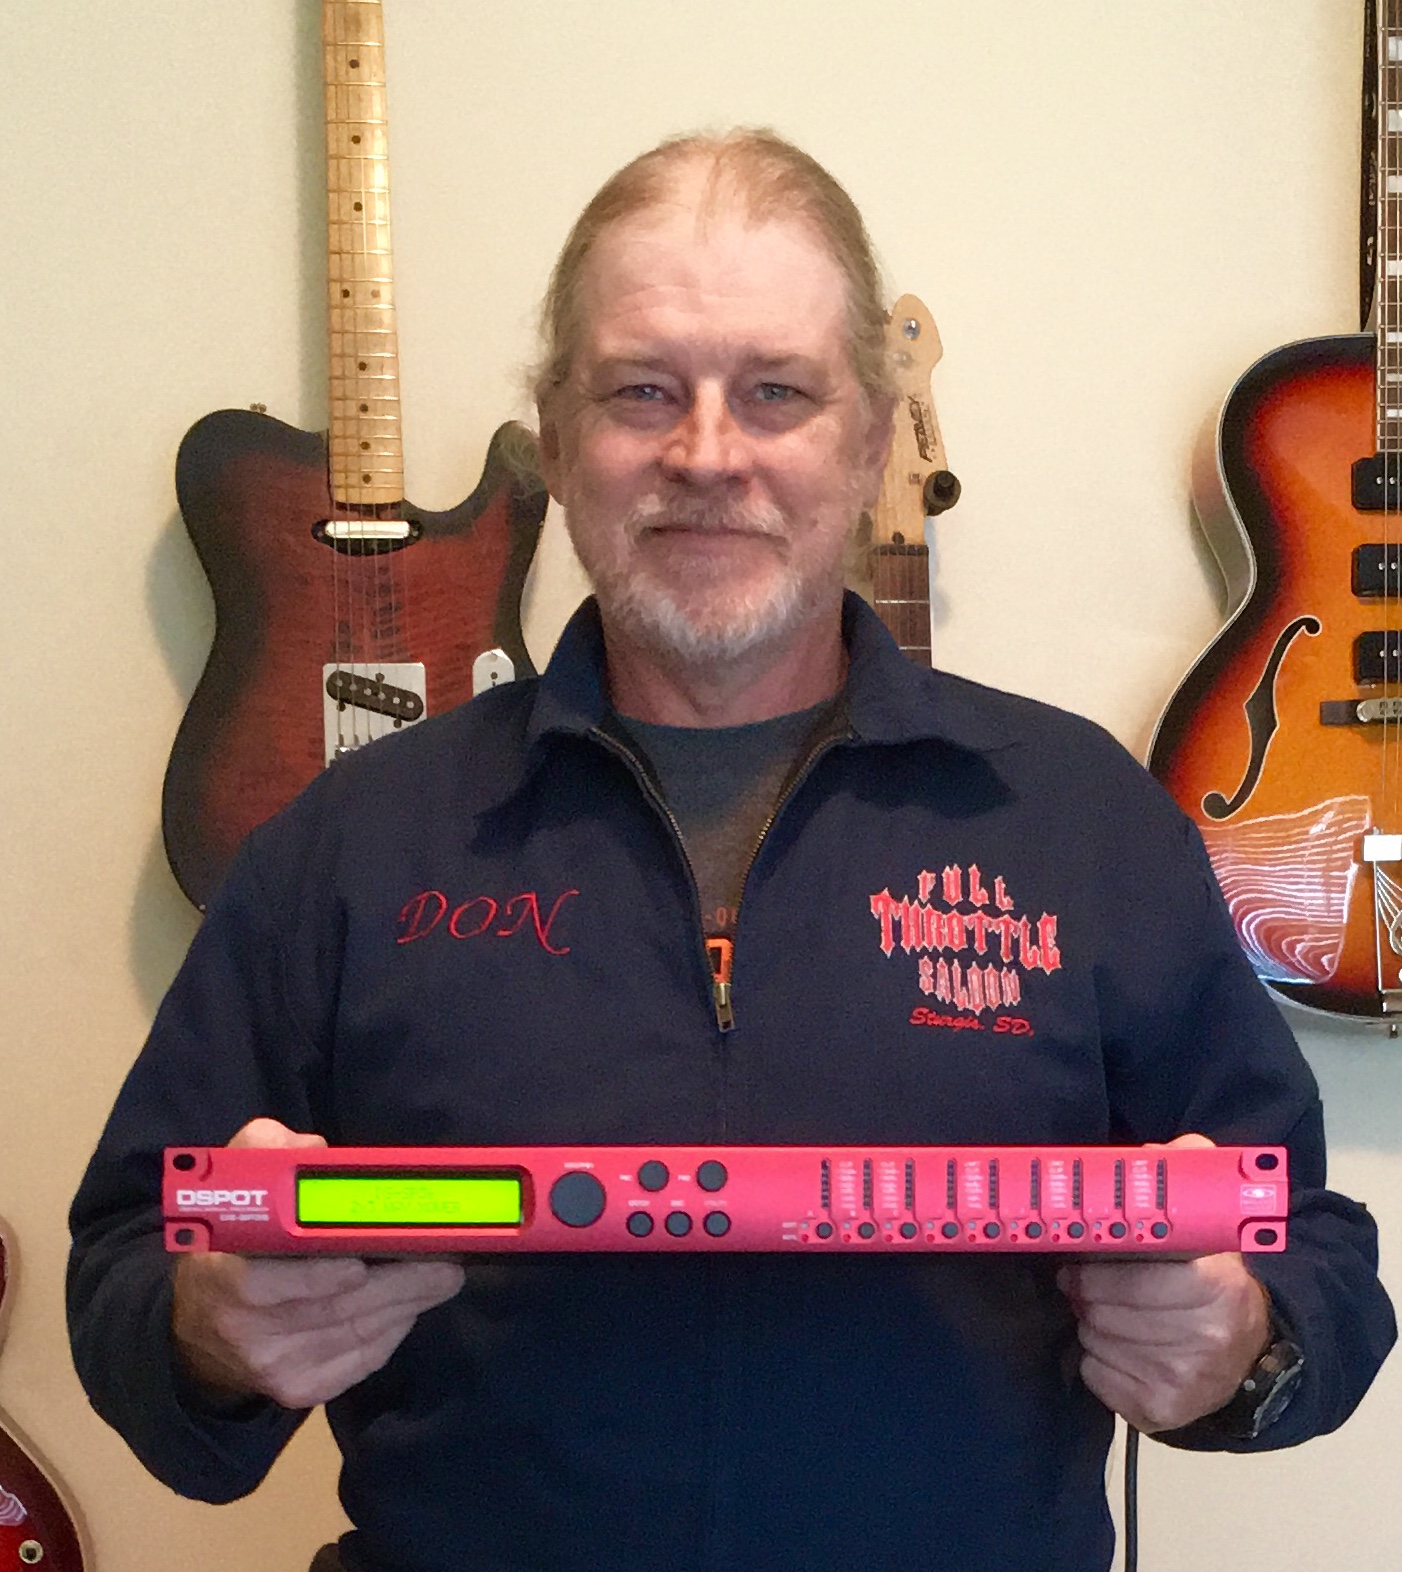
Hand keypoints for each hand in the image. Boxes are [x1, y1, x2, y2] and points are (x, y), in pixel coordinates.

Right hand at [171, 1118, 465, 1409]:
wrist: (199, 1331)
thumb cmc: (229, 1245)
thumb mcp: (230, 1186)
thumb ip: (264, 1154)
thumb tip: (314, 1149)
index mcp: (222, 1276)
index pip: (265, 1283)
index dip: (319, 1275)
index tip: (364, 1261)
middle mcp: (245, 1330)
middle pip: (333, 1308)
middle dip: (397, 1283)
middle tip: (445, 1260)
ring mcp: (273, 1366)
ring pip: (355, 1334)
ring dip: (407, 1304)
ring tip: (444, 1276)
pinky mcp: (300, 1390)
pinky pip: (359, 1360)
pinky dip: (392, 1332)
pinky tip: (411, 1306)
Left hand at [1056, 1134, 1271, 1432]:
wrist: (1248, 1352)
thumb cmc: (1210, 1276)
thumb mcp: (1208, 1217)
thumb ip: (1184, 1171)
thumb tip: (1150, 1154)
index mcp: (1221, 1284)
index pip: (1134, 1277)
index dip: (1097, 1268)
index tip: (1082, 1258)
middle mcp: (1208, 1338)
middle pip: (1104, 1310)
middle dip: (1087, 1294)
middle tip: (1085, 1285)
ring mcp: (1186, 1381)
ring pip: (1095, 1340)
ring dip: (1091, 1323)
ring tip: (1108, 1313)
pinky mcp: (1162, 1411)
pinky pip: (1095, 1376)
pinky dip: (1096, 1359)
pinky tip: (1120, 1348)